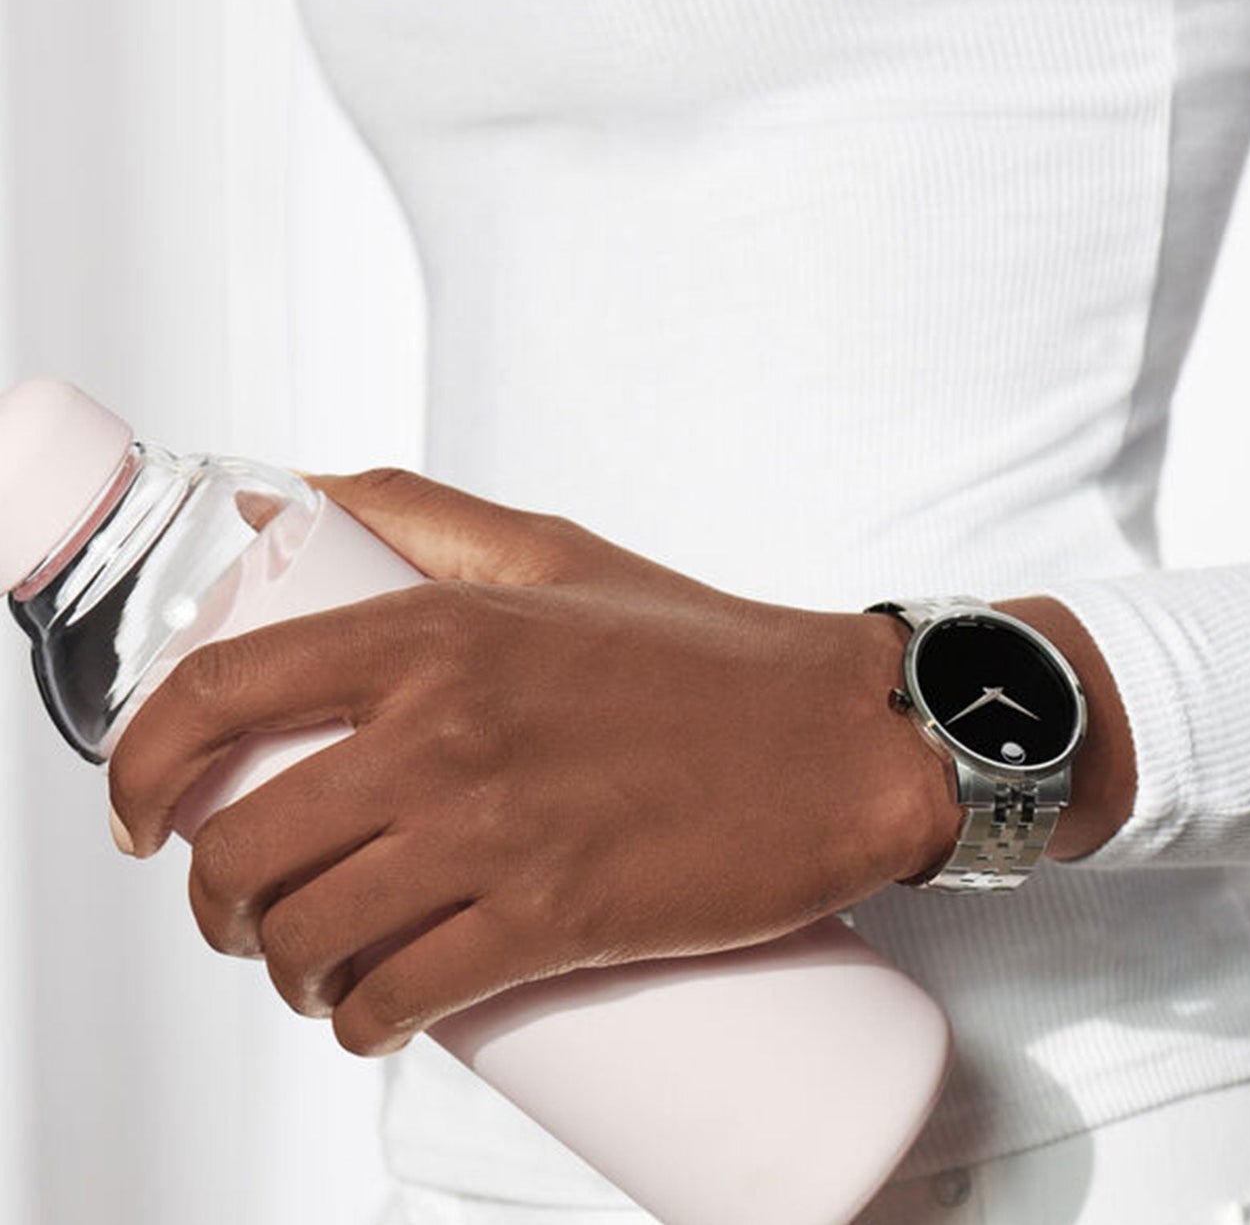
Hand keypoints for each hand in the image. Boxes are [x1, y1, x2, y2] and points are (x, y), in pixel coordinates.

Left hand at [106, 469, 958, 1056]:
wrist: (834, 735)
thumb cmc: (697, 647)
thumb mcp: (551, 552)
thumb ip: (416, 512)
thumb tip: (288, 501)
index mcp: (430, 629)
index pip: (215, 697)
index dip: (136, 769)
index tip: (138, 815)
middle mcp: (444, 729)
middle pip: (245, 849)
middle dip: (215, 904)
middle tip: (245, 910)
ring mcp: (498, 832)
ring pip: (312, 940)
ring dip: (282, 977)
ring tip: (312, 970)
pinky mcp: (557, 922)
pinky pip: (405, 999)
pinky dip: (360, 1027)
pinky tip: (370, 1019)